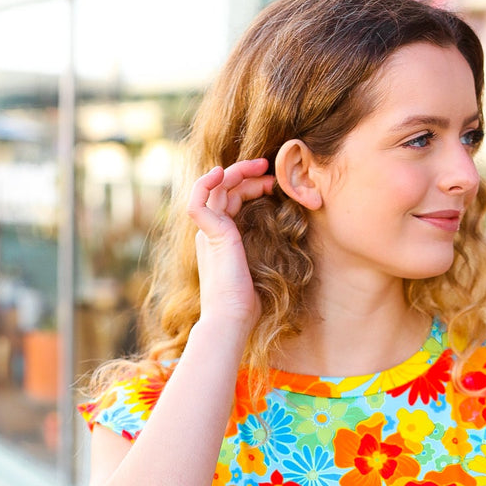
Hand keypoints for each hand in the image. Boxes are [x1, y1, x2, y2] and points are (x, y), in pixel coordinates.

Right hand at [187, 159, 275, 329]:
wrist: (232, 319)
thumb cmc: (248, 302)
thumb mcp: (260, 267)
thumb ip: (264, 249)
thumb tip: (288, 236)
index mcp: (220, 239)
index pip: (230, 199)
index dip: (250, 185)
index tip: (272, 183)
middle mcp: (211, 233)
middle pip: (224, 189)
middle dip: (246, 173)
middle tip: (268, 166)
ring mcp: (209, 233)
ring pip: (215, 188)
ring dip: (238, 171)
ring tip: (262, 165)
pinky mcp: (210, 234)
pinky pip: (198, 200)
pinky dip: (205, 183)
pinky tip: (220, 172)